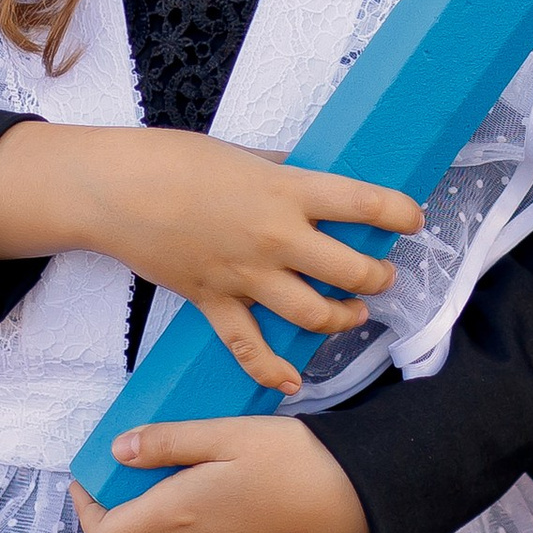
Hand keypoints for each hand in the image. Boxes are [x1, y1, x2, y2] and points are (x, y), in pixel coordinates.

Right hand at [0, 123, 422, 393]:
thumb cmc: (175, 159)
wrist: (117, 190)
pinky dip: (272, 370)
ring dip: (342, 319)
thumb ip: (281, 170)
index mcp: (287, 190)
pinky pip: (250, 347)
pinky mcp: (214, 302)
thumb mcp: (242, 153)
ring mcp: (246, 275)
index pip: (362, 203)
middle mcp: (276, 237)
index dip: (399, 212)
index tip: (414, 218)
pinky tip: (293, 379)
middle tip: (382, 274)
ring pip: (313, 314)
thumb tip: (310, 174)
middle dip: (377, 276)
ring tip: (352, 314)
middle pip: (349, 270)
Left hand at [73, 418, 368, 532]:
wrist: (351, 502)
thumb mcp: (229, 433)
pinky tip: (181, 519)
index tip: (90, 477)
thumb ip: (168, 442)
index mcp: (179, 516)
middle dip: (102, 531)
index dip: (86, 510)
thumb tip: (117, 450)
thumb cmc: (292, 459)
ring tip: (144, 504)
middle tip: (114, 490)